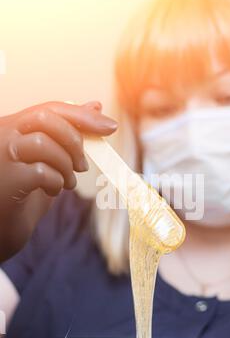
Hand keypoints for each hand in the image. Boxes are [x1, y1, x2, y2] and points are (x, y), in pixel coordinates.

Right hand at [0, 100, 116, 261]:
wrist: (2, 231)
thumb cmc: (25, 194)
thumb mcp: (49, 161)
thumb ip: (67, 135)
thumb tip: (94, 106)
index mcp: (12, 126)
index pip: (49, 109)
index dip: (83, 116)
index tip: (110, 126)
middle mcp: (1, 135)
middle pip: (46, 118)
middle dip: (74, 141)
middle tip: (82, 166)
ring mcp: (0, 157)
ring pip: (43, 143)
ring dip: (65, 166)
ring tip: (67, 183)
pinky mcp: (5, 180)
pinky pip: (40, 172)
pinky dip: (55, 182)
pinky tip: (51, 191)